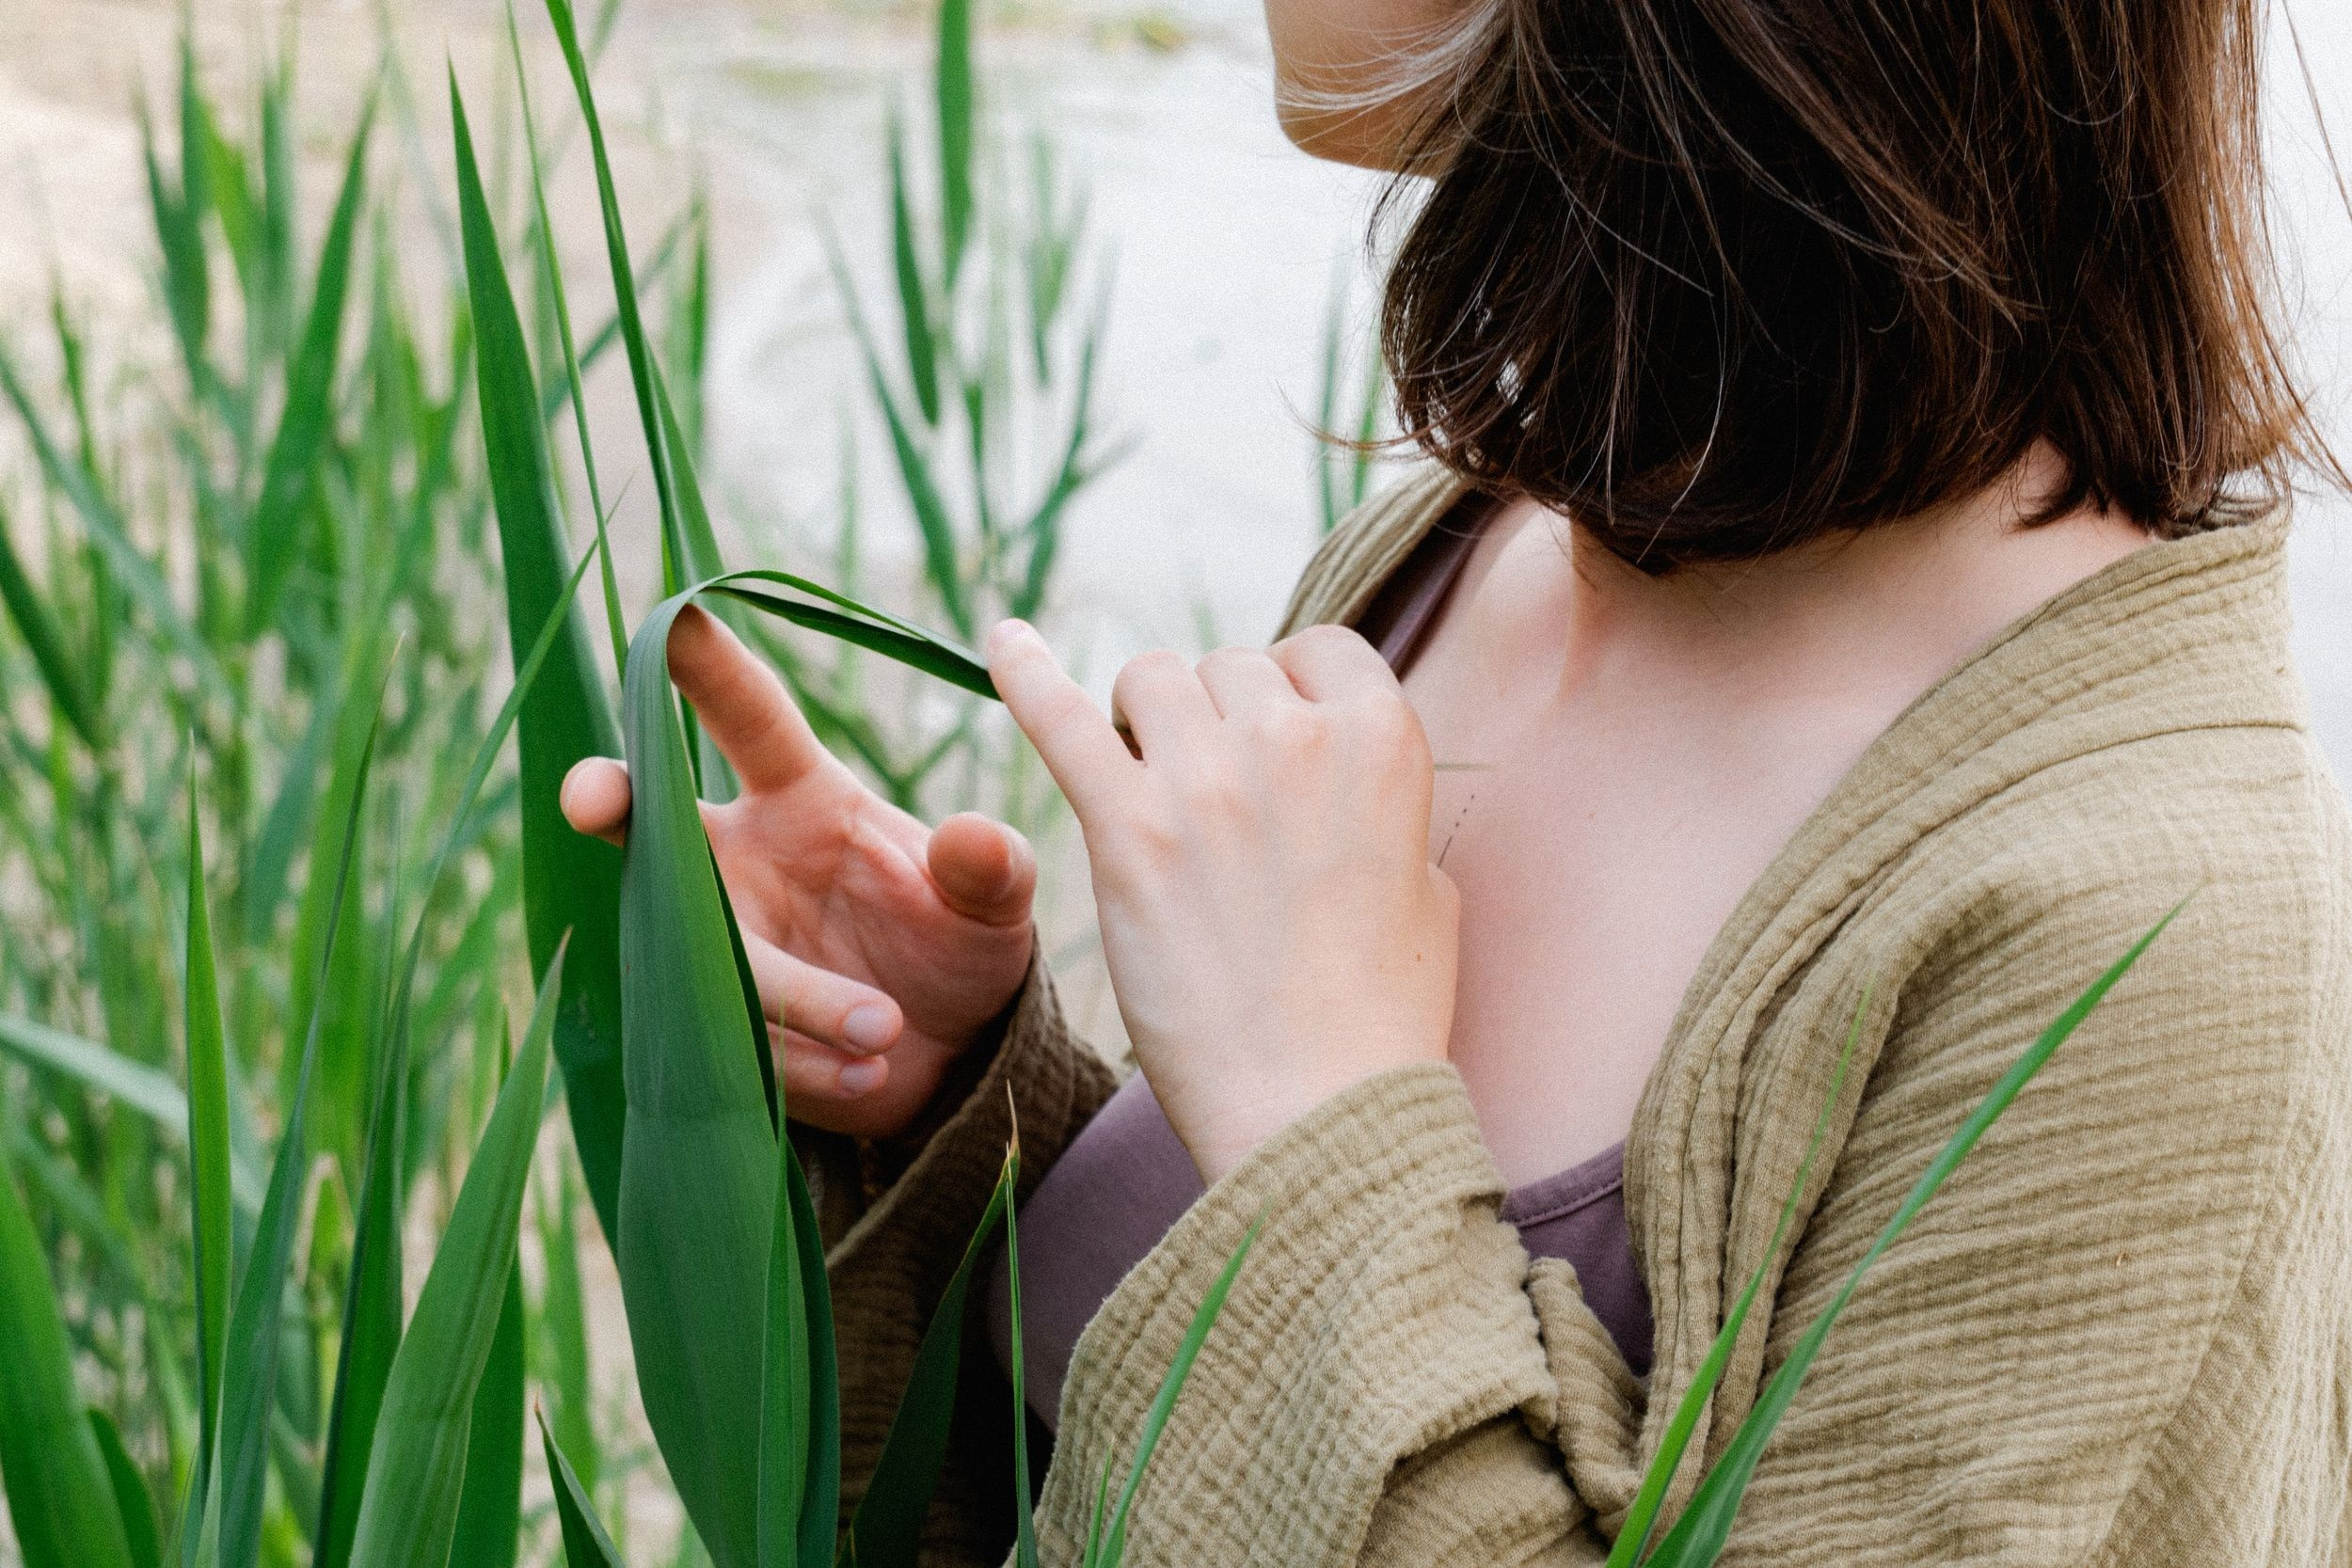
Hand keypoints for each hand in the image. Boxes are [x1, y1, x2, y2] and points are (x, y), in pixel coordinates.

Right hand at [562, 606, 1036, 1138]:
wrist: (947, 1059)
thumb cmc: (961, 946)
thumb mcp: (997, 907)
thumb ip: (991, 869)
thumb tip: (976, 838)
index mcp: (802, 798)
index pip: (750, 720)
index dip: (710, 670)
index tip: (675, 618)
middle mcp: (736, 860)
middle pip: (654, 823)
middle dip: (610, 798)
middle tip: (588, 793)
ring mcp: (716, 941)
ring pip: (712, 955)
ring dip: (800, 998)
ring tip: (888, 1031)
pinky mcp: (714, 1026)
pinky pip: (736, 1041)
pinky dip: (811, 1063)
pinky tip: (871, 1072)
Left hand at [988, 619, 1457, 1183]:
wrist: (1318, 1106)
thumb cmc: (1381, 1015)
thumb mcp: (1428, 887)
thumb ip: (1380, 806)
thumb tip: (1339, 776)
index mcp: (1382, 739)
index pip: (1316, 650)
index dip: (1288, 694)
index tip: (1274, 744)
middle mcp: (1294, 736)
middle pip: (1227, 665)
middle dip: (1215, 719)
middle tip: (1213, 805)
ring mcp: (1205, 778)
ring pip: (1150, 678)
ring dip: (1146, 718)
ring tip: (1148, 784)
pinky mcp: (1127, 829)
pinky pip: (1060, 718)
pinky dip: (1024, 673)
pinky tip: (999, 641)